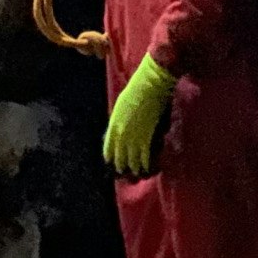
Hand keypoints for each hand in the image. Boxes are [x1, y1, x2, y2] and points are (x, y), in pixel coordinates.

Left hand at [103, 53, 175, 177]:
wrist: (149, 85)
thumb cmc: (135, 90)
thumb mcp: (120, 106)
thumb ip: (118, 120)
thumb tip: (119, 130)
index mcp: (113, 125)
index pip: (108, 148)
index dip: (110, 157)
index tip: (111, 163)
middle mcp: (121, 134)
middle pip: (119, 156)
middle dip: (121, 165)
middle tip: (124, 172)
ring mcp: (133, 137)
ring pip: (132, 159)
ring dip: (134, 167)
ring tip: (136, 172)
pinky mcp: (146, 137)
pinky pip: (144, 155)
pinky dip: (145, 163)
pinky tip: (146, 167)